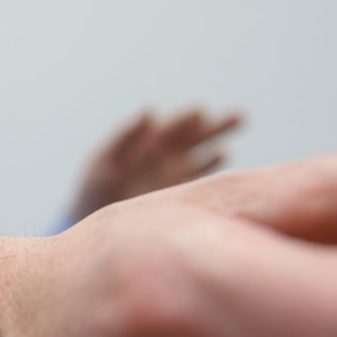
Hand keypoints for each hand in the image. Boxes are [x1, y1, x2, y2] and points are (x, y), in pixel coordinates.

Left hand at [69, 107, 242, 221]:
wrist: (96, 226)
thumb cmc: (96, 191)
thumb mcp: (105, 164)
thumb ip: (125, 137)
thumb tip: (149, 110)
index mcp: (147, 144)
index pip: (171, 128)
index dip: (185, 120)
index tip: (200, 113)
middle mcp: (166, 156)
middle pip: (194, 137)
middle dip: (216, 125)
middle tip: (240, 116)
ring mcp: (177, 175)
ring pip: (204, 154)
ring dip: (220, 142)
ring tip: (241, 130)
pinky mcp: (183, 196)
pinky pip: (202, 180)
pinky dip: (212, 168)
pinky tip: (224, 155)